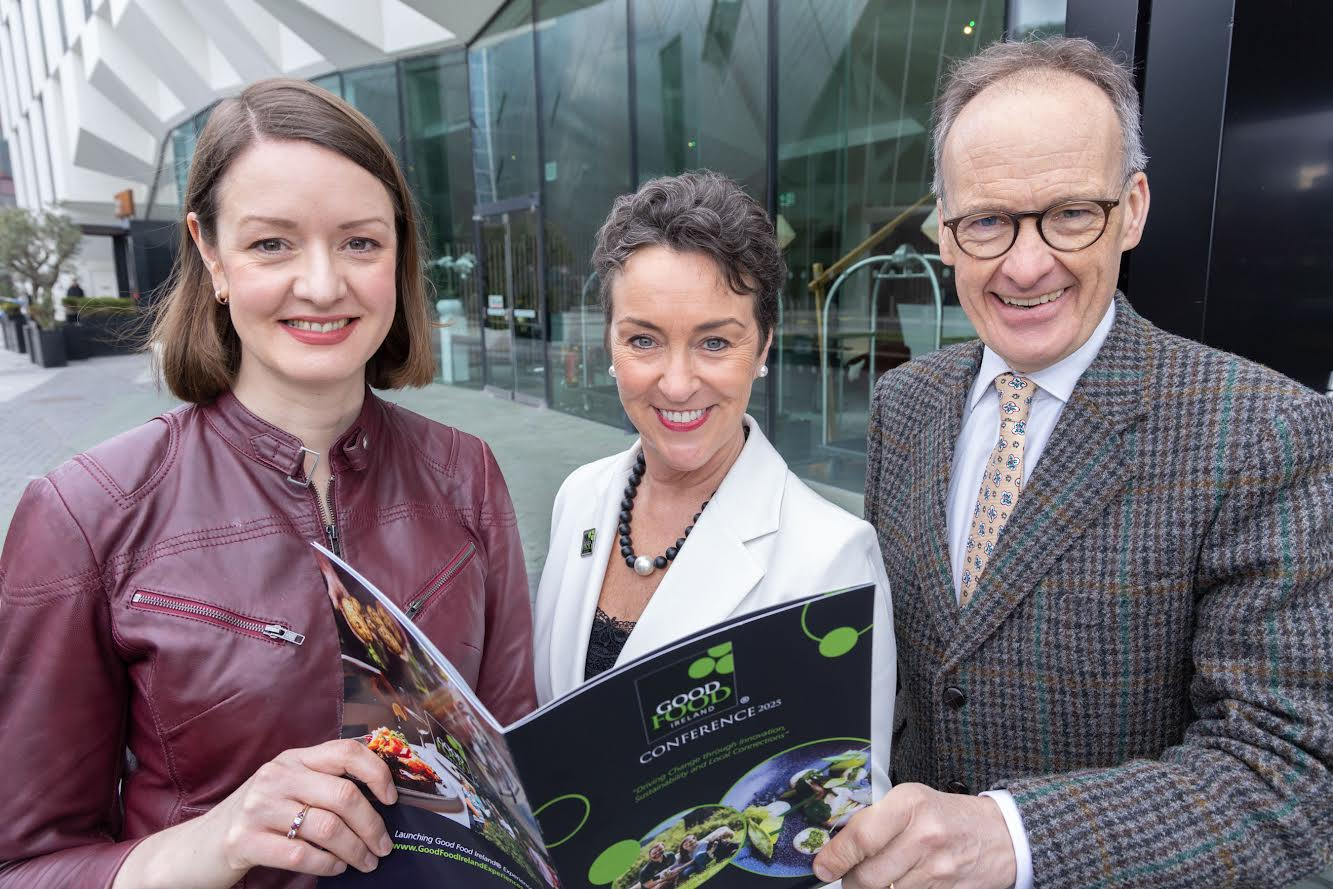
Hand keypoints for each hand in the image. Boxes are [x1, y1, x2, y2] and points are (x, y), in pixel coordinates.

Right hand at [113, 739, 398, 888]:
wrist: (194, 849)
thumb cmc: (254, 820)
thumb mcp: (287, 789)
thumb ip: (323, 783)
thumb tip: (380, 796)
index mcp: (292, 759)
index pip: (346, 751)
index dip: (377, 772)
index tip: (392, 798)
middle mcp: (276, 776)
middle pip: (344, 795)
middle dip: (372, 825)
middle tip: (384, 847)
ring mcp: (257, 807)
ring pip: (327, 827)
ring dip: (354, 850)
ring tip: (365, 862)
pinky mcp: (242, 840)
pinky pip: (299, 854)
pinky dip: (326, 865)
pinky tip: (335, 869)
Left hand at [813, 783, 1015, 888]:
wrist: (999, 835)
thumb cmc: (946, 815)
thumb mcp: (910, 801)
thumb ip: (874, 820)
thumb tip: (834, 845)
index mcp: (909, 804)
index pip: (861, 838)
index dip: (835, 857)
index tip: (822, 867)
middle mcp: (924, 835)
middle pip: (868, 875)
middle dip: (851, 880)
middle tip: (849, 874)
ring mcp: (938, 868)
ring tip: (879, 878)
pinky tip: (902, 882)